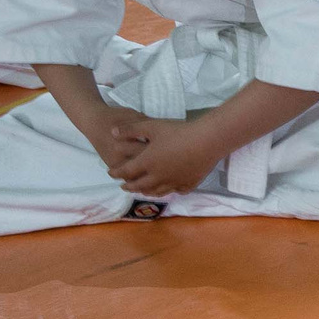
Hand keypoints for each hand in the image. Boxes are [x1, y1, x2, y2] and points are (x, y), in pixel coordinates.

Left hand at [107, 115, 222, 196]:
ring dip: (146, 191)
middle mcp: (158, 177)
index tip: (111, 173)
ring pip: (156, 191)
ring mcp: (174, 182)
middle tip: (123, 186)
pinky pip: (176, 191)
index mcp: (147, 163)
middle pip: (139, 185)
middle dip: (129, 186)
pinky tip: (170, 188)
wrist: (207, 141)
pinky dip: (169, 191)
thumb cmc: (178, 132)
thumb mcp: (152, 126)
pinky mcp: (188, 184)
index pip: (126, 171)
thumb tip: (112, 131)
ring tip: (142, 190)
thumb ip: (131, 130)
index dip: (116, 173)